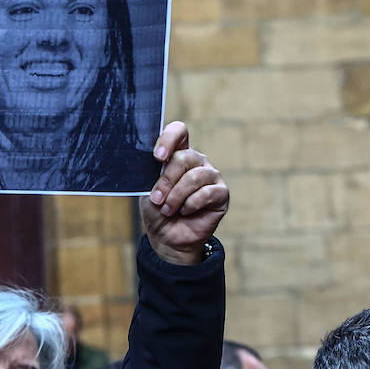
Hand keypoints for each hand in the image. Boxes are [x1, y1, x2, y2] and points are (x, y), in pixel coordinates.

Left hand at [140, 121, 228, 265]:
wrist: (167, 237)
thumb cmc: (158, 210)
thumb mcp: (148, 189)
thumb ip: (152, 173)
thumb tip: (155, 161)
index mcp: (178, 154)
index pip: (179, 131)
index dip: (169, 139)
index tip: (157, 157)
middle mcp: (197, 161)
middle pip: (184, 157)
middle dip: (166, 181)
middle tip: (157, 199)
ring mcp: (211, 176)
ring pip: (194, 176)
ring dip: (176, 196)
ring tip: (168, 210)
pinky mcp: (221, 193)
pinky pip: (206, 193)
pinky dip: (191, 204)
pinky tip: (185, 212)